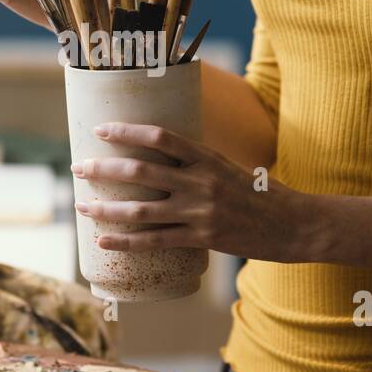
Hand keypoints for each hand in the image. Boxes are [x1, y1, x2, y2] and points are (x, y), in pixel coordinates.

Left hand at [69, 122, 312, 262]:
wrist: (294, 224)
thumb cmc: (261, 194)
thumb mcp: (230, 166)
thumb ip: (197, 163)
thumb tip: (160, 157)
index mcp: (207, 157)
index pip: (159, 137)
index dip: (126, 132)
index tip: (100, 129)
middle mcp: (201, 181)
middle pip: (140, 171)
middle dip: (103, 169)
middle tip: (77, 167)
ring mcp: (200, 212)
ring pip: (141, 210)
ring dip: (105, 209)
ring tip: (80, 207)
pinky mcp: (202, 239)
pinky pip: (155, 241)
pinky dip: (125, 242)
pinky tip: (103, 240)